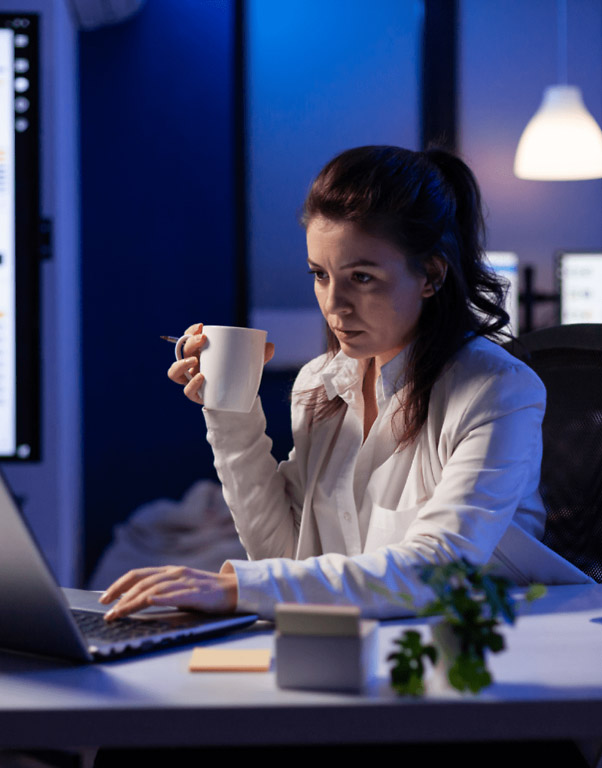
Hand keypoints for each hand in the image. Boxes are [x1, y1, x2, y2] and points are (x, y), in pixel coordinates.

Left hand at [99, 563, 238, 620]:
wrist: (234, 591)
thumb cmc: (206, 593)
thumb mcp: (180, 588)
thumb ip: (162, 591)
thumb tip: (137, 601)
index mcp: (170, 571)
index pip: (138, 575)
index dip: (118, 585)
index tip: (104, 598)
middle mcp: (175, 573)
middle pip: (141, 582)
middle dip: (121, 597)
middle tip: (108, 612)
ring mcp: (186, 582)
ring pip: (154, 589)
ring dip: (134, 602)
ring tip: (120, 613)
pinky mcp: (197, 593)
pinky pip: (177, 595)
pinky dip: (162, 597)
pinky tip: (150, 601)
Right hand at [167, 322, 275, 404]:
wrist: (237, 401)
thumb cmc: (239, 376)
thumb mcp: (250, 364)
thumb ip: (260, 355)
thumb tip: (270, 346)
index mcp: (201, 353)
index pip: (189, 338)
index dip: (191, 331)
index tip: (201, 326)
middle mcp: (192, 366)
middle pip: (183, 351)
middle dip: (190, 342)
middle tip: (203, 339)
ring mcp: (191, 381)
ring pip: (174, 373)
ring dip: (181, 364)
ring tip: (194, 361)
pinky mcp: (196, 396)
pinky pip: (187, 391)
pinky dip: (192, 384)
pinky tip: (201, 378)